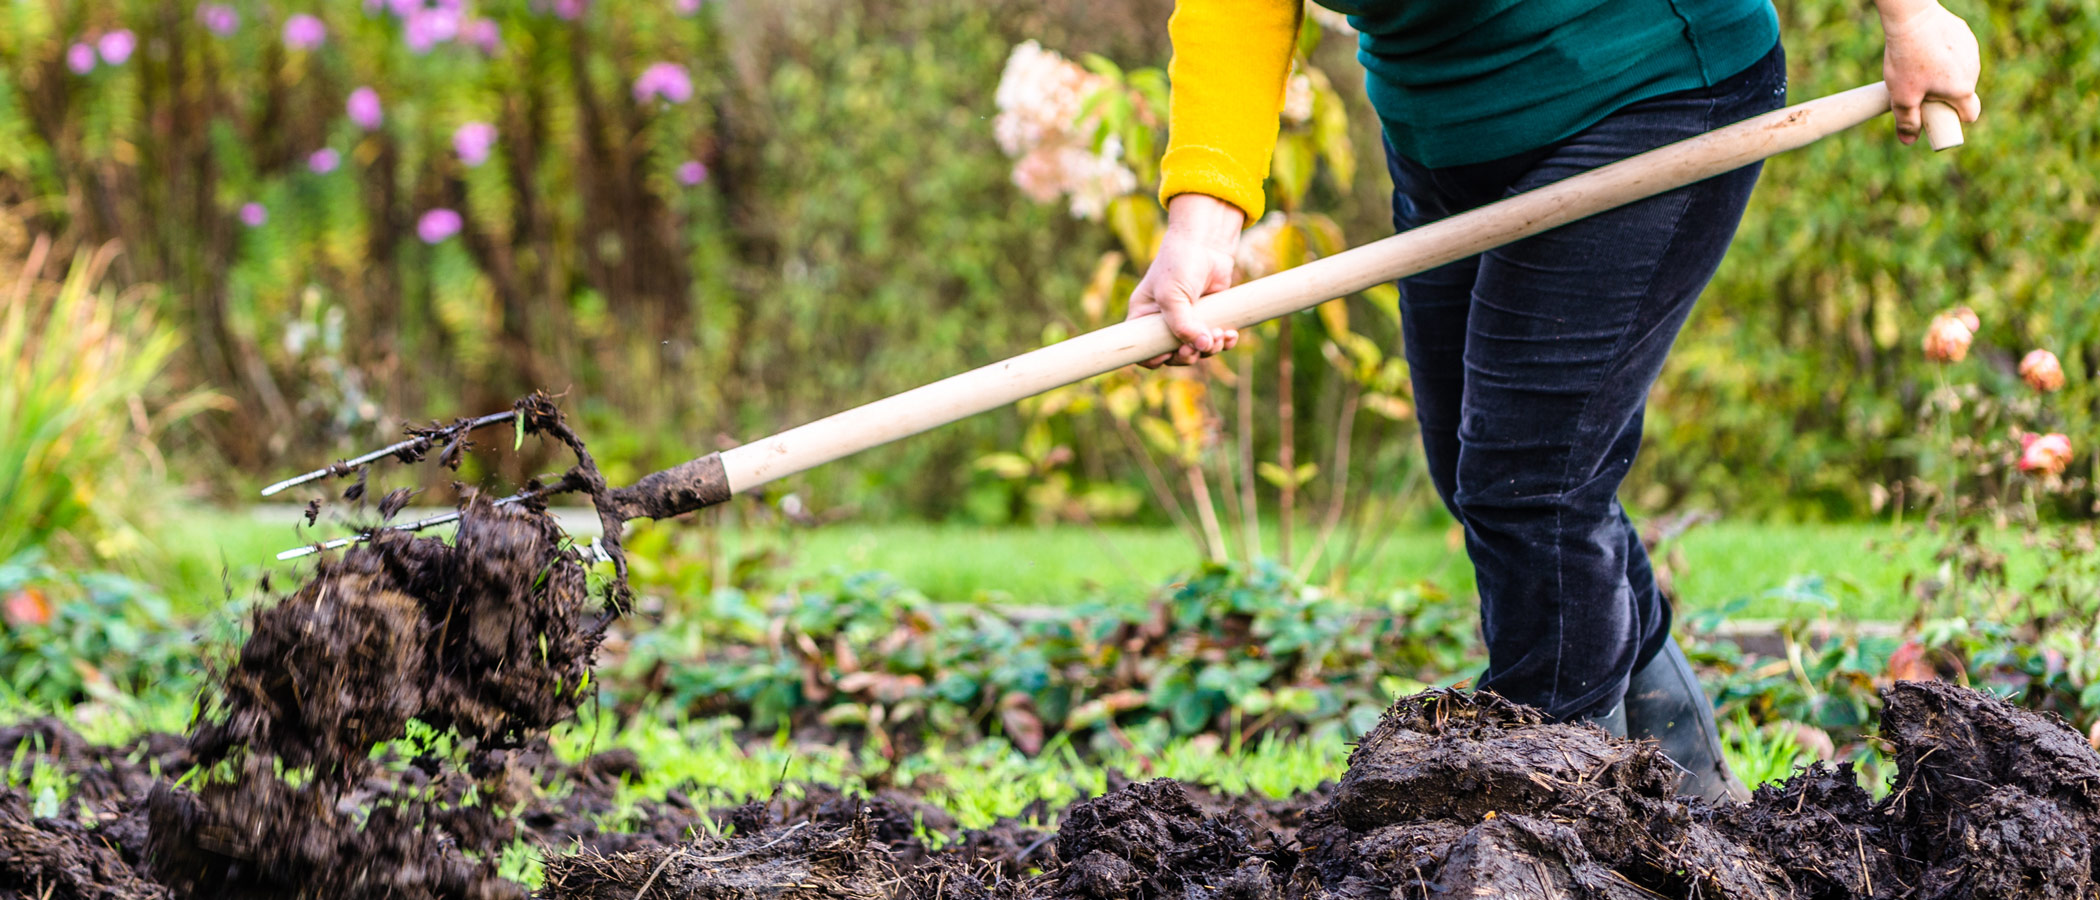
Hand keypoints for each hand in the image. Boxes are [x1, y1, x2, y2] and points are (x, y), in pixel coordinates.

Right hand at [1127, 194, 1243, 367]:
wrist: (1207, 242)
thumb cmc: (1179, 262)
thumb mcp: (1172, 294)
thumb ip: (1182, 325)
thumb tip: (1202, 347)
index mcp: (1144, 317)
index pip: (1143, 349)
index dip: (1154, 358)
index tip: (1169, 353)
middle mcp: (1164, 321)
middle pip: (1173, 355)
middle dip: (1188, 355)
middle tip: (1198, 347)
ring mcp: (1188, 321)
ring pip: (1197, 350)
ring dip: (1210, 349)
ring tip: (1219, 335)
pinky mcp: (1209, 317)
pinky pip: (1214, 340)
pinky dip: (1223, 341)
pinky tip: (1230, 334)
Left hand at [1878, 0, 1982, 143]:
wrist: (1912, 19)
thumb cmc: (1908, 60)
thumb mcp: (1902, 97)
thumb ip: (1907, 121)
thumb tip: (1909, 142)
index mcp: (1963, 90)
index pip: (1970, 114)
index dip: (1955, 120)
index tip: (1939, 117)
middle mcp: (1974, 71)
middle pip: (1962, 93)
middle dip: (1944, 96)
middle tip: (1920, 90)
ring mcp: (1972, 51)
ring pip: (1960, 72)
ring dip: (1945, 75)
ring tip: (1920, 67)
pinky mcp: (1965, 35)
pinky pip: (1957, 53)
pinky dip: (1944, 56)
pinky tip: (1926, 49)